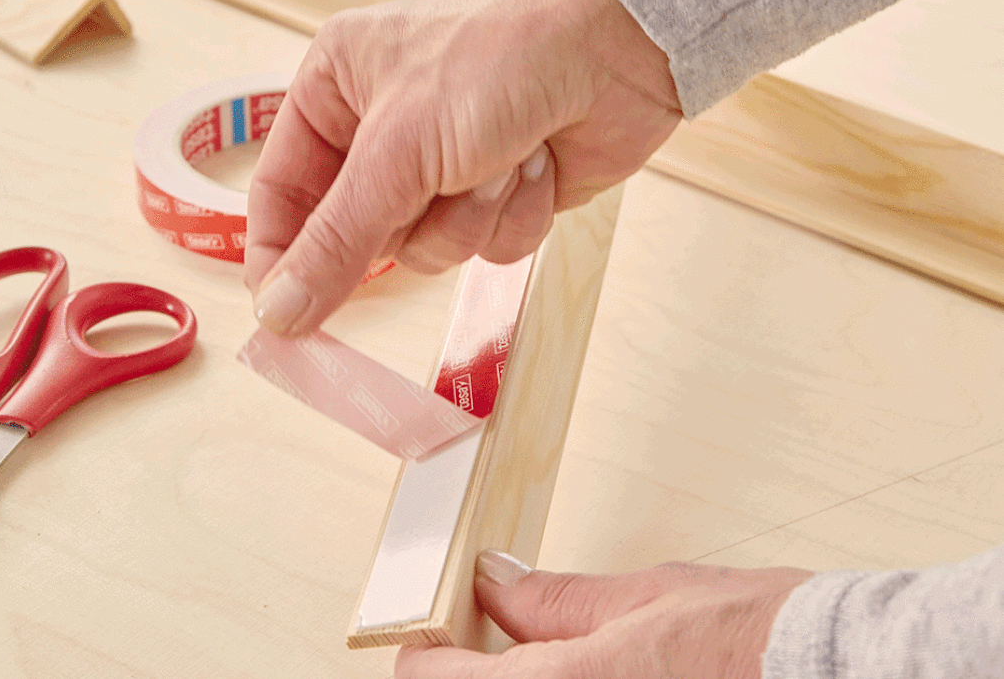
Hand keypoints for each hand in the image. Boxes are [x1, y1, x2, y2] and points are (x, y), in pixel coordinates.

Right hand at [245, 0, 680, 333]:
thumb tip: (277, 313)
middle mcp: (385, 128)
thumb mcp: (400, 148)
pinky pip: (486, 247)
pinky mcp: (500, 191)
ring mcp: (446, 164)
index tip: (282, 319)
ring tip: (501, 158)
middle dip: (410, 218)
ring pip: (428, 249)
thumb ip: (338, 238)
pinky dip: (514, 215)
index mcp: (337, 88)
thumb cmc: (502, 59)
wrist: (620, 47)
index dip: (281, 256)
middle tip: (435, 184)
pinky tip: (536, 165)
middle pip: (360, 234)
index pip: (281, 190)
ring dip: (470, 215)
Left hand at [395, 551, 813, 677]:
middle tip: (487, 635)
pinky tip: (585, 671)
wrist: (828, 673)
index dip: (425, 654)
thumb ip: (558, 601)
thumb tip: (498, 583)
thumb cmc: (749, 635)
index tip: (427, 634)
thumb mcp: (644, 595)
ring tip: (534, 649)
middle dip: (470, 671)